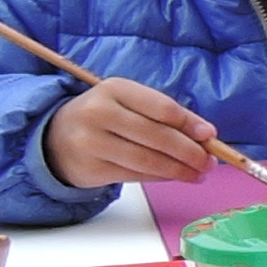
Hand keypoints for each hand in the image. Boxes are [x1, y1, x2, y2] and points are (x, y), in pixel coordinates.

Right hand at [43, 76, 221, 188]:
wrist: (55, 137)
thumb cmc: (105, 117)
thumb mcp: (130, 103)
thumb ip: (165, 115)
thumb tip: (206, 136)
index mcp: (114, 89)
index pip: (161, 108)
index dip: (190, 124)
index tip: (210, 136)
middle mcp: (100, 113)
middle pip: (157, 136)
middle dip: (190, 152)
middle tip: (209, 162)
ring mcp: (92, 142)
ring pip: (147, 160)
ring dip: (179, 170)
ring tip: (198, 173)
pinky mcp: (91, 168)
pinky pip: (135, 175)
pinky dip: (161, 177)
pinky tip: (176, 176)